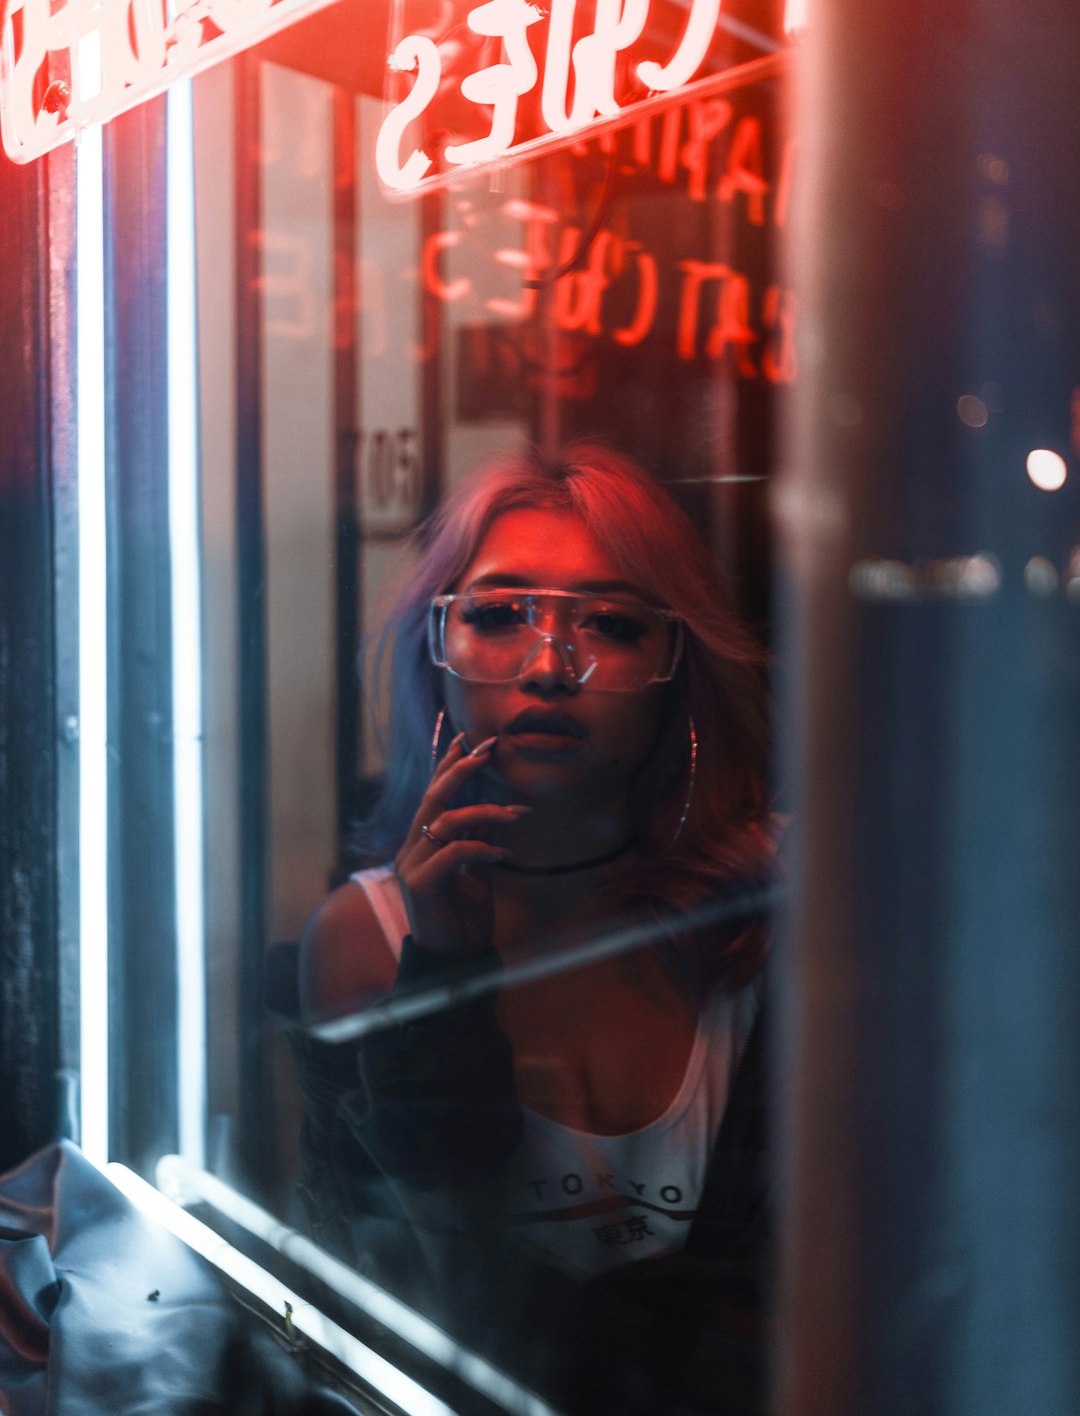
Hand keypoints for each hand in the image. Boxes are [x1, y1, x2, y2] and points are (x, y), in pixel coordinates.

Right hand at [394, 733, 529, 958]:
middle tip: (488, 749)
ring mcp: (412, 865)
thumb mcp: (478, 871)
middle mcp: (413, 849)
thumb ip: (478, 841)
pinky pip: (453, 853)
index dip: (449, 765)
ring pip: (446, 820)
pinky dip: (481, 848)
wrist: (456, 959)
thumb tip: (493, 812)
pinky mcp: (419, 884)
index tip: (469, 738)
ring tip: (516, 815)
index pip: (434, 794)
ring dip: (485, 812)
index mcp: (423, 843)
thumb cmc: (465, 918)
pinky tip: (502, 855)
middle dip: (461, 768)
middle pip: (434, 797)